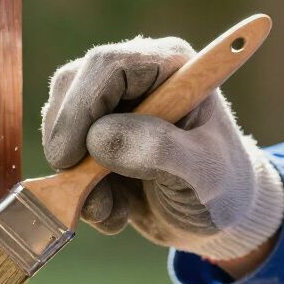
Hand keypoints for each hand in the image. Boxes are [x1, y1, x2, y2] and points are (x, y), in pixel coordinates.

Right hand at [40, 36, 283, 258]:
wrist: (216, 218)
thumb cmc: (223, 187)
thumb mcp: (204, 172)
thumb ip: (160, 150)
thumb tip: (101, 138)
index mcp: (171, 67)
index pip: (109, 65)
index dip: (82, 105)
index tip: (73, 155)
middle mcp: (137, 77)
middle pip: (73, 85)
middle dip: (68, 141)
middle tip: (78, 186)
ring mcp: (112, 106)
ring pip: (60, 121)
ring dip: (74, 174)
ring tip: (112, 210)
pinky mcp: (95, 138)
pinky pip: (64, 154)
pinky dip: (79, 191)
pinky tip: (114, 212)